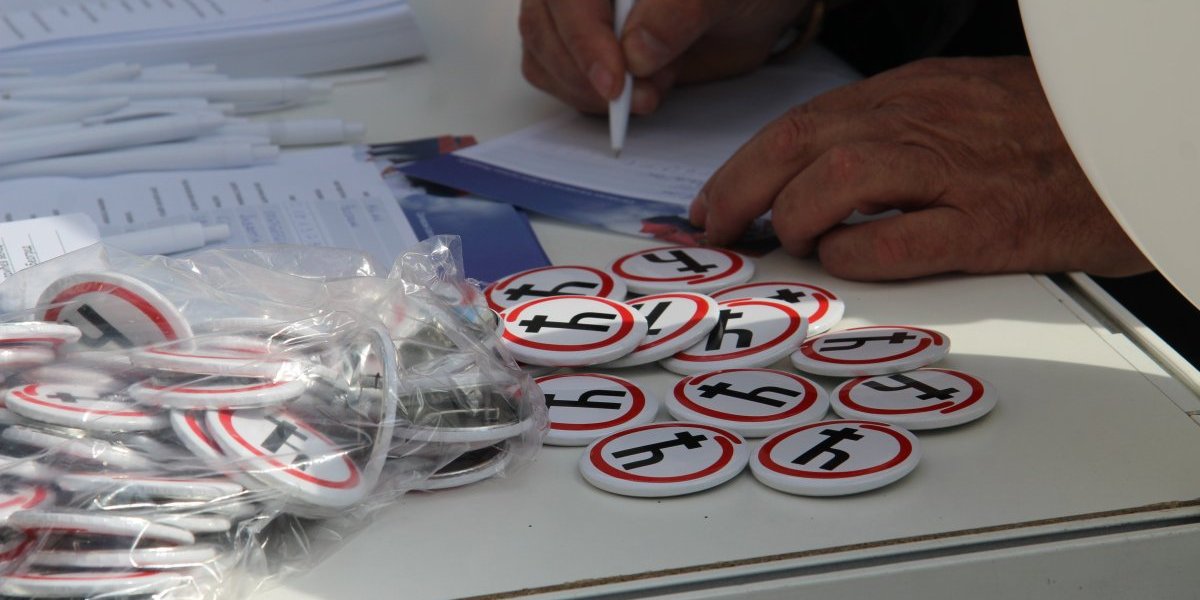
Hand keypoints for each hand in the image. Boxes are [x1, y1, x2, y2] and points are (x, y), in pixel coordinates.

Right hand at [518, 0, 810, 114]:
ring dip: (590, 92)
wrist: (750, 7)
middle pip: (543, 27)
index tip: (614, 83)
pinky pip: (557, 78)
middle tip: (638, 99)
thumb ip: (681, 13)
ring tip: (649, 93)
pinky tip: (639, 93)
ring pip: (544, 57)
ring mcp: (573, 15)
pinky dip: (590, 99)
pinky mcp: (578, 49)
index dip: (584, 40)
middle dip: (587, 75)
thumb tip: (636, 53)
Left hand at [689, 56, 1150, 279]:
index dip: (744, 164)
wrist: (1138, 142)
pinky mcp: (991, 224)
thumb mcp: (958, 108)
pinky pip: (901, 240)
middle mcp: (925, 123)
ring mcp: (958, 172)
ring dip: (793, 216)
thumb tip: (814, 176)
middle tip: (716, 229)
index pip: (804, 122)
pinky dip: (856, 255)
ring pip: (839, 179)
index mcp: (913, 95)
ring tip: (789, 243)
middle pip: (801, 144)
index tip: (715, 201)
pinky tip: (844, 261)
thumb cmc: (1047, 134)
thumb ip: (891, 133)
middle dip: (740, 189)